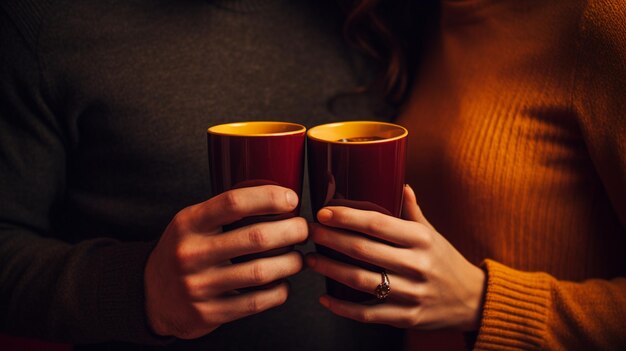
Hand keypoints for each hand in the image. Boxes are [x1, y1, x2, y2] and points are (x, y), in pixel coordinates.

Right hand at [145, 185, 306, 338]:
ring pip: (261, 272)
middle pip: (256, 238)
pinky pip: (256, 302)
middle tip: (304, 229)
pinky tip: (282, 283)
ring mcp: (199, 286)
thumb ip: (223, 211)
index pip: (233, 203)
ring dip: (290, 263)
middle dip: (292, 231)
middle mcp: (191, 253)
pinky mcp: (208, 313)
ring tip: (298, 258)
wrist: (152, 296)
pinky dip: (278, 291)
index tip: (292, 199)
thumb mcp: (191, 223)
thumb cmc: (184, 251)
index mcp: (188, 223)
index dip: (269, 198)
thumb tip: (278, 197)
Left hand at [306, 185, 484, 330]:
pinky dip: (343, 307)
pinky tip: (326, 298)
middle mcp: (417, 265)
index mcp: (421, 239)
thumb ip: (412, 210)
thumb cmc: (445, 260)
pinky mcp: (407, 317)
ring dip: (331, 270)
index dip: (347, 217)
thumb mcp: (432, 233)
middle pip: (364, 250)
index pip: (378, 224)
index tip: (324, 212)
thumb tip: (399, 181)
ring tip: (311, 260)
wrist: (472, 300)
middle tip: (311, 232)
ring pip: (362, 281)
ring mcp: (412, 293)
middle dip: (332, 240)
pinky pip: (368, 314)